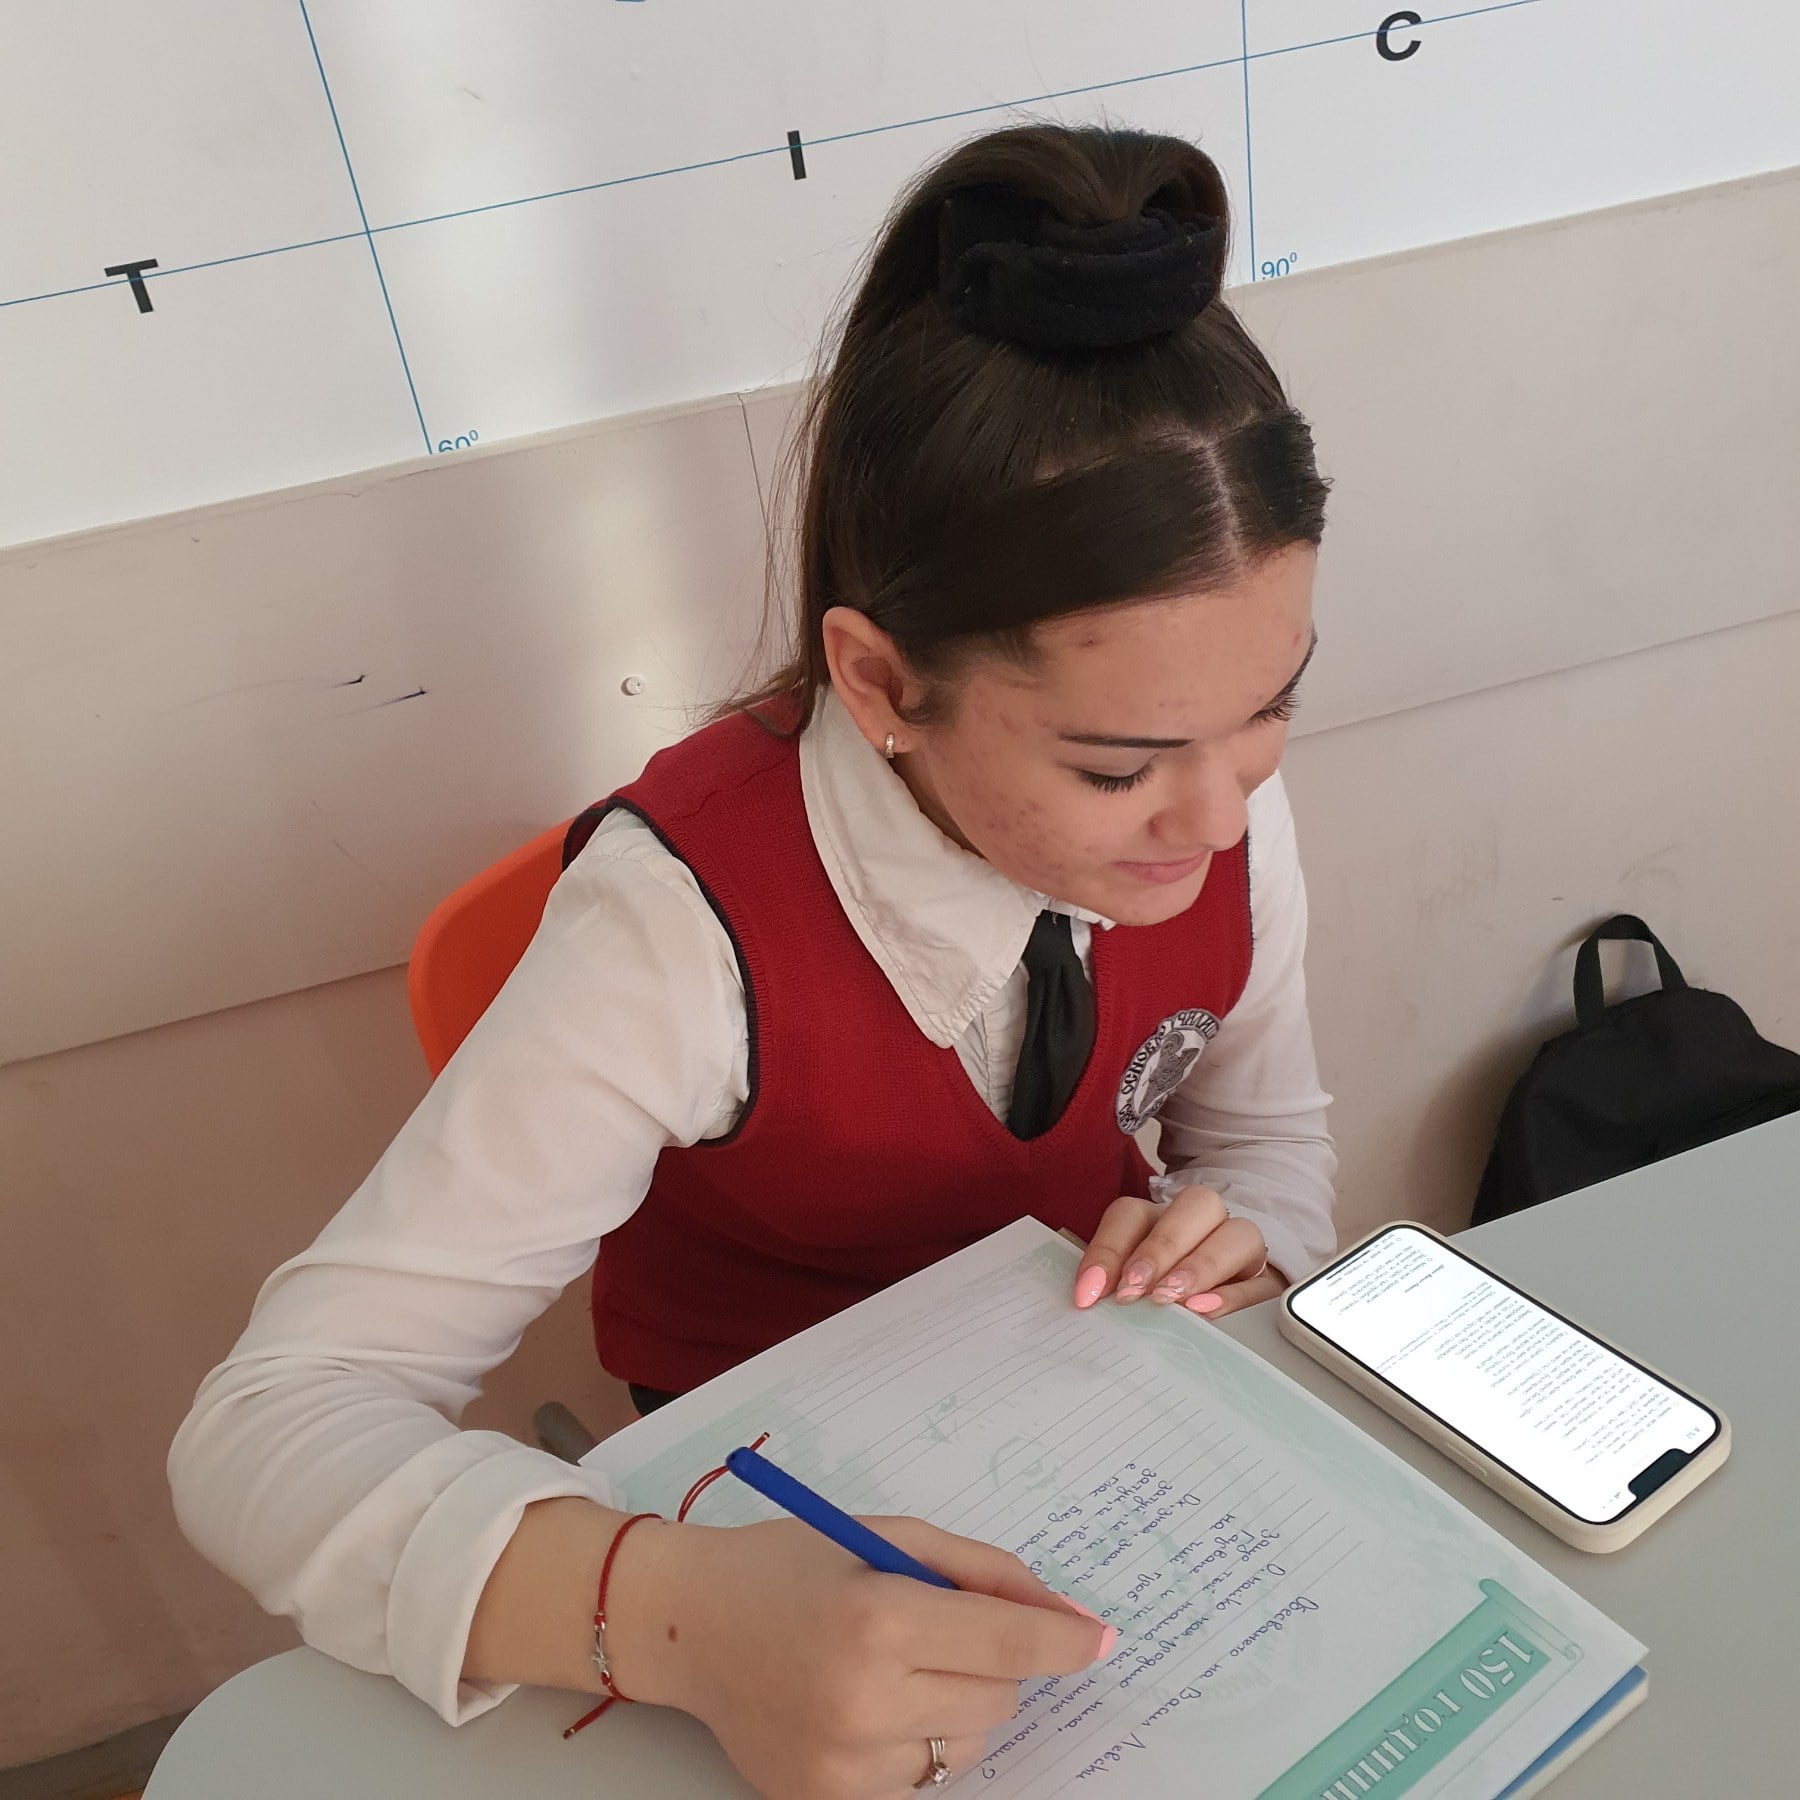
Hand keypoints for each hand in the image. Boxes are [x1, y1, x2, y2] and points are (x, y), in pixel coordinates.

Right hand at [608, 1515, 1111, 1798]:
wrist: (689, 1625)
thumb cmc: (792, 1565)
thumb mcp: (888, 1537)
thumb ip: (982, 1573)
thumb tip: (1066, 1619)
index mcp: (876, 1618)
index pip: (1006, 1645)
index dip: (1062, 1642)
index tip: (1100, 1640)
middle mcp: (862, 1699)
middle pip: (998, 1699)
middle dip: (992, 1660)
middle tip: (937, 1627)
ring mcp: (843, 1764)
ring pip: (968, 1743)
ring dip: (956, 1703)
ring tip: (893, 1665)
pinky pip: (922, 1778)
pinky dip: (915, 1741)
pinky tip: (867, 1704)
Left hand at [1073, 1187, 1282, 1319]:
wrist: (1226, 1289)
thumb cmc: (1164, 1287)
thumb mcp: (1133, 1281)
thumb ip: (1115, 1282)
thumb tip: (1090, 1301)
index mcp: (1159, 1216)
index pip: (1131, 1214)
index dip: (1107, 1250)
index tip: (1088, 1293)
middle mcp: (1203, 1221)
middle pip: (1193, 1207)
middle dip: (1159, 1248)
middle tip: (1134, 1290)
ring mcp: (1241, 1246)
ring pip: (1236, 1233)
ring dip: (1200, 1265)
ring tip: (1173, 1299)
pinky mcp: (1267, 1279)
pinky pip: (1258, 1280)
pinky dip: (1231, 1295)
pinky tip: (1205, 1310)